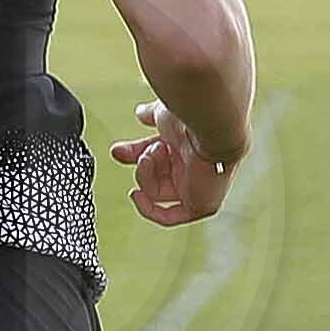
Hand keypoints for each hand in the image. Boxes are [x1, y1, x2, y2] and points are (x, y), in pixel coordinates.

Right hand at [110, 100, 233, 226]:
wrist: (211, 125)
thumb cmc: (192, 117)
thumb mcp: (164, 114)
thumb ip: (151, 115)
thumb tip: (139, 113)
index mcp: (187, 147)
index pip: (157, 157)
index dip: (136, 154)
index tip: (118, 151)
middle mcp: (193, 167)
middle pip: (156, 177)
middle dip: (141, 166)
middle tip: (138, 153)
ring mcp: (197, 186)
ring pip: (157, 192)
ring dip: (147, 174)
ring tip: (153, 154)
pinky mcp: (201, 204)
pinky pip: (171, 216)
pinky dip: (150, 209)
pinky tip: (137, 196)